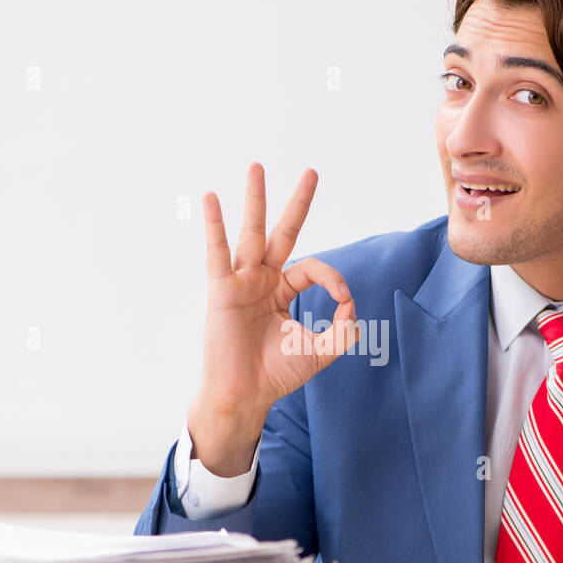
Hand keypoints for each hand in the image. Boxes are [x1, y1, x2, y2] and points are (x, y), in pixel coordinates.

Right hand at [187, 162, 358, 475]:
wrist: (246, 396)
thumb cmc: (275, 375)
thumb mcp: (320, 351)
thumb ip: (343, 329)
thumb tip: (352, 305)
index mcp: (282, 291)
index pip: (313, 268)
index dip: (333, 279)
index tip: (344, 301)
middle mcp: (261, 280)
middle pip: (282, 232)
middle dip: (297, 203)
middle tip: (313, 171)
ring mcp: (241, 282)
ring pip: (251, 233)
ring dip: (255, 199)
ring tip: (257, 166)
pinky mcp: (222, 290)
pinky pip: (217, 252)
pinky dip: (214, 225)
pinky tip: (211, 198)